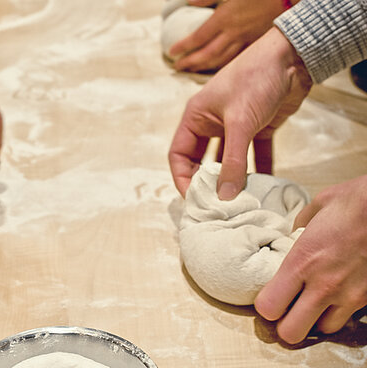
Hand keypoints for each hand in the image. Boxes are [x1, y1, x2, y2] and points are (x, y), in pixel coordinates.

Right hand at [168, 27, 311, 198]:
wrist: (292, 57)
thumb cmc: (255, 79)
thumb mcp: (239, 122)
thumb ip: (233, 161)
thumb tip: (225, 196)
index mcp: (196, 118)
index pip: (179, 155)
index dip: (182, 178)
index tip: (193, 199)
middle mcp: (211, 123)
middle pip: (201, 161)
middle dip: (207, 183)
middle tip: (215, 205)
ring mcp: (235, 127)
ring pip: (228, 161)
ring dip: (233, 179)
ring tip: (239, 200)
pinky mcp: (258, 128)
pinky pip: (255, 155)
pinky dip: (260, 170)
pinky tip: (265, 187)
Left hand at [169, 0, 285, 71]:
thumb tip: (189, 2)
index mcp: (225, 18)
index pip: (198, 38)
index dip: (183, 47)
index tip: (171, 54)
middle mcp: (234, 33)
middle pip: (208, 54)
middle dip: (192, 63)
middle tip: (179, 68)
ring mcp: (248, 40)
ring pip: (223, 60)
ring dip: (207, 67)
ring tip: (195, 71)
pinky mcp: (259, 42)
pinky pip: (238, 58)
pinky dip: (227, 66)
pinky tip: (221, 69)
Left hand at [254, 176, 366, 343]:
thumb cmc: (352, 202)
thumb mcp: (316, 208)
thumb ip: (299, 227)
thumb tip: (295, 233)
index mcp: (301, 262)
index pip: (269, 307)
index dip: (266, 306)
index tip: (269, 296)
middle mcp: (323, 285)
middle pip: (291, 332)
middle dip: (285, 325)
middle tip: (287, 310)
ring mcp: (349, 295)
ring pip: (322, 329)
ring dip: (314, 319)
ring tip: (313, 303)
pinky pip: (348, 319)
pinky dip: (339, 313)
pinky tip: (337, 297)